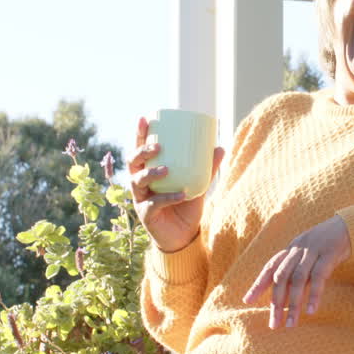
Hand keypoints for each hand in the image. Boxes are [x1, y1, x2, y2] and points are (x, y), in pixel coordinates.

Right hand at [129, 116, 224, 252]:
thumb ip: (207, 168)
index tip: (144, 118)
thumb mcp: (198, 184)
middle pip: (132, 163)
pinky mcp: (146, 215)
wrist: (184, 236)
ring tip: (167, 170)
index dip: (139, 134)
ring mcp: (140, 199)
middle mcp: (139, 184)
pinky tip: (181, 194)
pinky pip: (155, 204)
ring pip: (137, 182)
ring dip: (151, 173)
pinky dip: (168, 197)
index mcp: (148, 171)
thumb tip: (220, 147)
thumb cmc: (186, 205)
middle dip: (141, 152)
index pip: (140, 149)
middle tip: (157, 147)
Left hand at [242, 215, 349, 327]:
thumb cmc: (328, 245)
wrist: (350, 226)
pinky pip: (319, 277)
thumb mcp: (309, 254)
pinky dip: (314, 295)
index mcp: (291, 249)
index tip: (247, 301)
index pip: (270, 268)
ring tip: (291, 324)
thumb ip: (296, 269)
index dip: (258, 284)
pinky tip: (311, 311)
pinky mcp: (329, 254)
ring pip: (298, 279)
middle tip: (274, 324)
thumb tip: (283, 295)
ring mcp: (313, 251)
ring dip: (293, 303)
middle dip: (276, 302)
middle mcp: (298, 249)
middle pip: (281, 277)